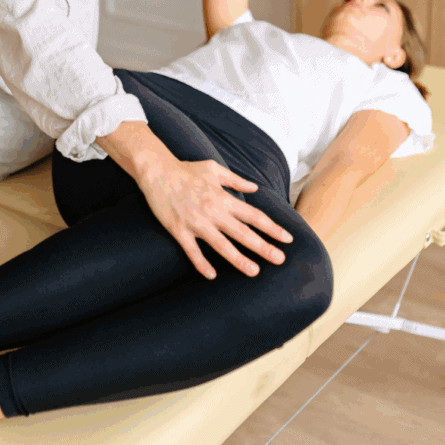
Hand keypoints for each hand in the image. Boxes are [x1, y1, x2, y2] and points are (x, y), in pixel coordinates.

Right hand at [135, 155, 293, 278]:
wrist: (156, 171)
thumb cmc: (186, 169)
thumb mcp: (214, 169)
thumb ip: (236, 180)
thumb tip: (255, 188)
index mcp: (223, 198)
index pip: (254, 216)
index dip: (272, 228)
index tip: (287, 239)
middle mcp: (213, 212)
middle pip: (243, 233)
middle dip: (263, 247)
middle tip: (280, 260)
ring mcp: (196, 223)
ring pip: (221, 245)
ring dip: (239, 259)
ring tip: (254, 271)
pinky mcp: (179, 230)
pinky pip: (192, 251)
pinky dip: (202, 263)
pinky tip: (212, 275)